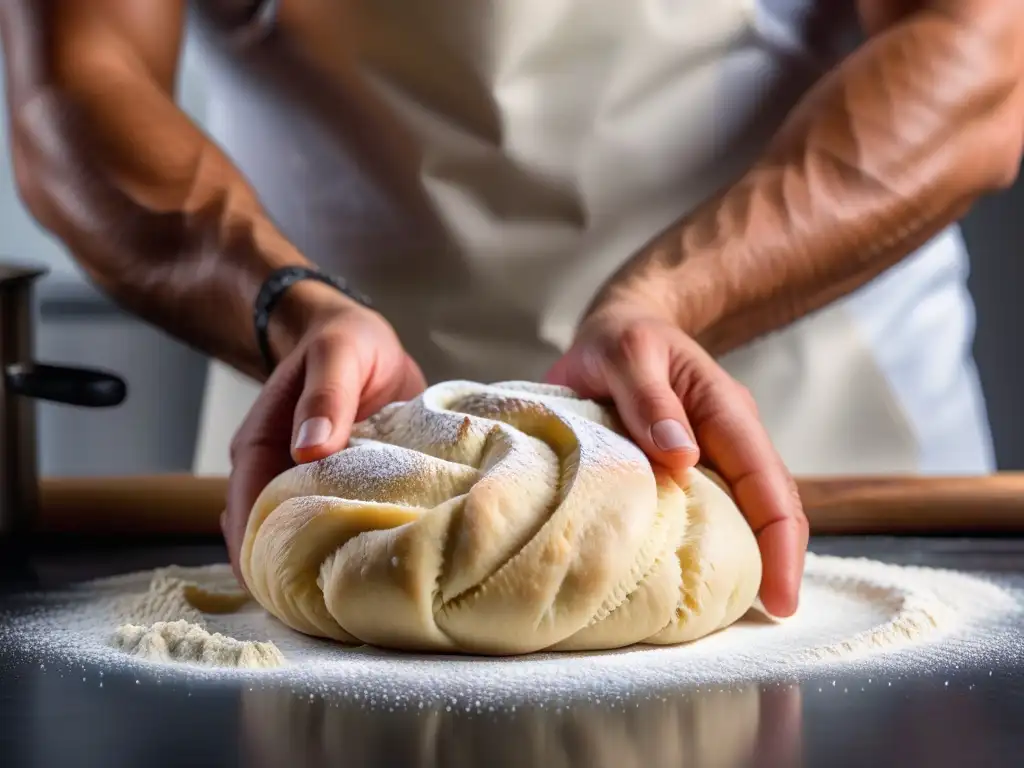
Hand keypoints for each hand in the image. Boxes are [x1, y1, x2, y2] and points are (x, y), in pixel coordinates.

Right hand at [222, 303, 425, 581]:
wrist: (360, 338)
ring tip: (359, 605)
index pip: (248, 513)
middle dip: (291, 578)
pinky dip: (352, 549)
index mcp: (261, 447)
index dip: (261, 556)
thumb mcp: (339, 353)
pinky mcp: (341, 492)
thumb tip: (310, 449)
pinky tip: (380, 571)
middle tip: (333, 616)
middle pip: (269, 540)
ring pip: (303, 542)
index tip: (289, 595)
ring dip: (322, 569)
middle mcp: (276, 475)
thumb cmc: (344, 342)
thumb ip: (327, 395)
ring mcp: (307, 487)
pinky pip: (339, 528)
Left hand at [545, 302, 807, 616]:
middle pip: (770, 507)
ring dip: (746, 558)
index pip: (770, 484)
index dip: (781, 543)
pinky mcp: (685, 466)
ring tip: (730, 611)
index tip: (779, 597)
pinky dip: (707, 544)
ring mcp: (711, 454)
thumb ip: (650, 401)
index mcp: (727, 412)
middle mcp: (729, 437)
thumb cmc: (622, 339)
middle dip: (777, 562)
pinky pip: (707, 510)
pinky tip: (691, 578)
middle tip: (766, 618)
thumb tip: (682, 459)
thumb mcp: (628, 355)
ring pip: (743, 513)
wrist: (618, 326)